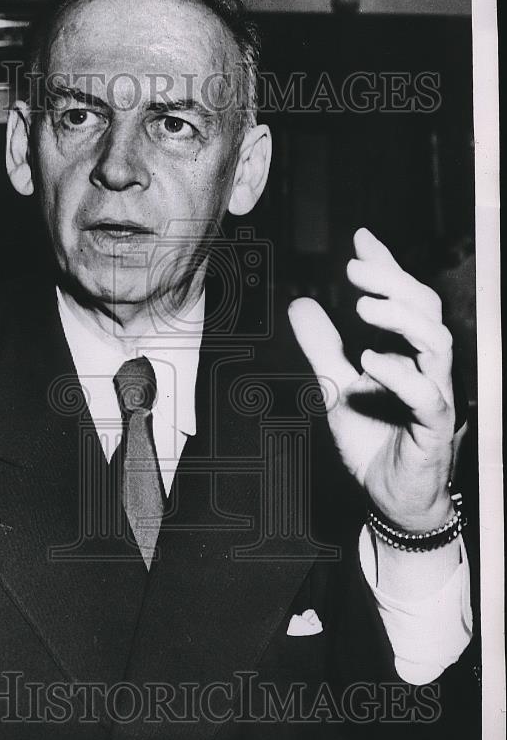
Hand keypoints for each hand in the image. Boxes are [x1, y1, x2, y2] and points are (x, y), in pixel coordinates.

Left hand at [288, 228, 456, 530]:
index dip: (387, 267)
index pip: (405, 300)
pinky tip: (370, 360)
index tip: (361, 239)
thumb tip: (301, 301)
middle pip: (427, 310)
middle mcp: (427, 369)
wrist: (389, 500)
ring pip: (437, 343)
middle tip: (355, 270)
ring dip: (400, 319)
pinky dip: (401, 374)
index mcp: (408, 353)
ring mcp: (435, 397)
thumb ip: (322, 347)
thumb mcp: (336, 387)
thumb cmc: (374, 442)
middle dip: (394, 282)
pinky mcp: (433, 430)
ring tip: (362, 308)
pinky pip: (428, 395)